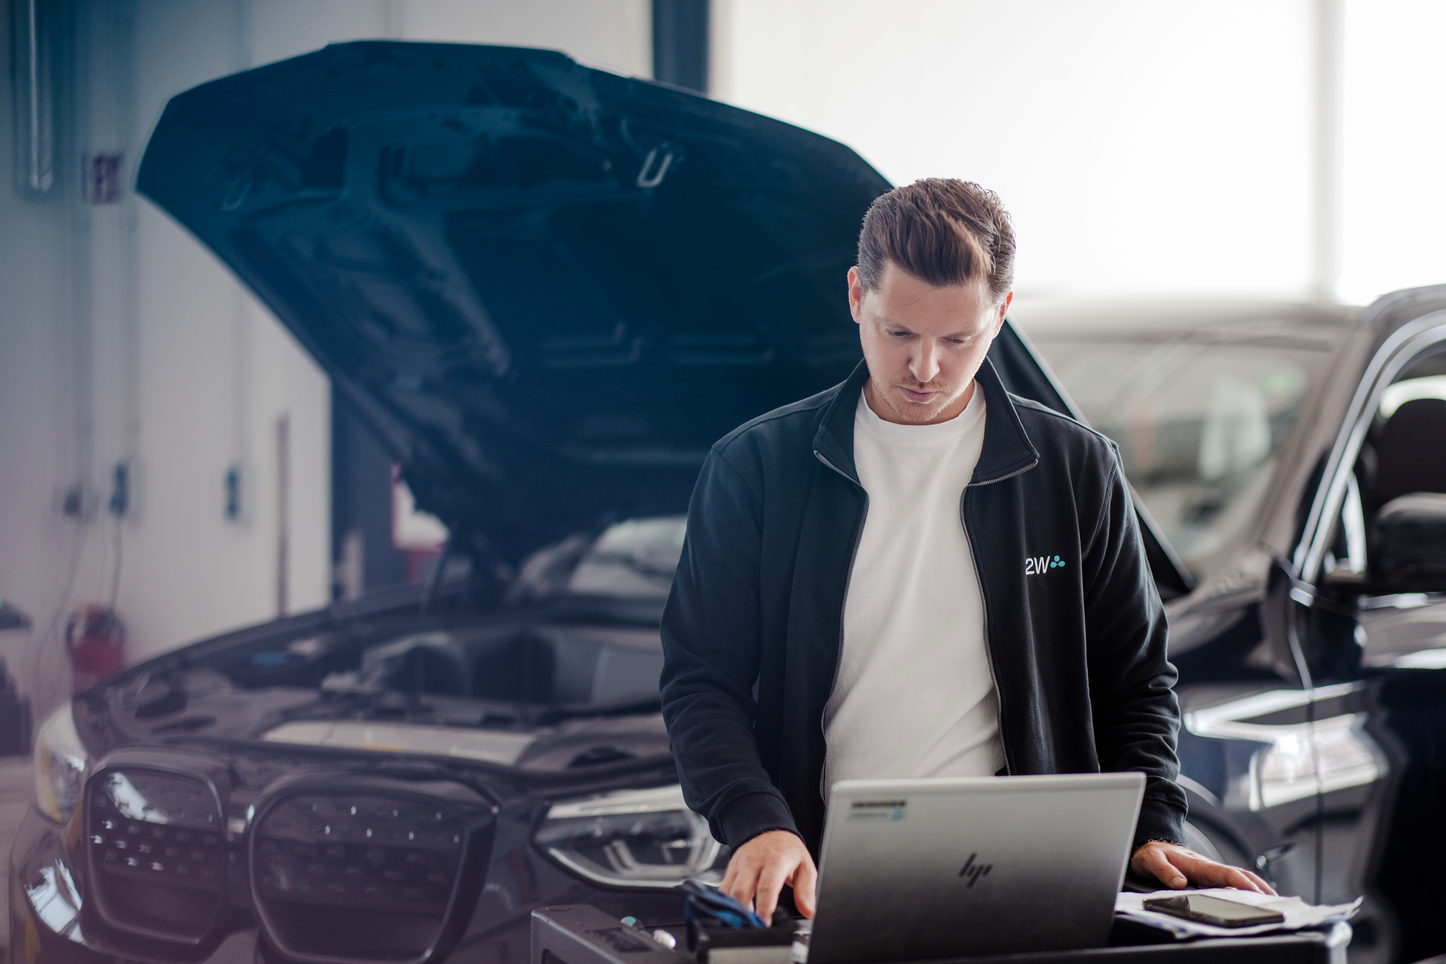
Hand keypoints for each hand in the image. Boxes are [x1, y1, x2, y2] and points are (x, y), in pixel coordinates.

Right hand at [721, 830, 817, 920]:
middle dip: (743, 913)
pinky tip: (736, 913)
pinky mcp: (730, 869)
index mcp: (775, 860)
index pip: (767, 886)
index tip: (764, 923)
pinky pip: (723, 889)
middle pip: (741, 890)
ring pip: (729, 891)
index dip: (764, 907)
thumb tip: (809, 912)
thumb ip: (806, 890)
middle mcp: (754, 862)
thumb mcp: (805, 866)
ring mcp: (740, 865)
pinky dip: (726, 904)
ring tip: (744, 924)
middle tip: (752, 929)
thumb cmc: (787, 849)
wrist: (768, 827)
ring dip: (734, 910)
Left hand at [1131, 840, 1275, 894]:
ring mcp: (1208, 871)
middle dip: (1258, 885)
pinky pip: (1229, 880)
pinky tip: (1250, 896)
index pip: (1225, 873)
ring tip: (1270, 900)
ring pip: (1237, 877)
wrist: (1149, 845)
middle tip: (1274, 900)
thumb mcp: (1151, 861)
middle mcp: (1207, 867)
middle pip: (1239, 874)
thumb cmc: (1151, 853)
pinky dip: (1244, 887)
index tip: (1255, 892)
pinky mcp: (1206, 875)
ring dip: (1255, 886)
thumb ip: (1164, 871)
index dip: (1241, 883)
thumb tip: (1180, 883)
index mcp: (1197, 864)